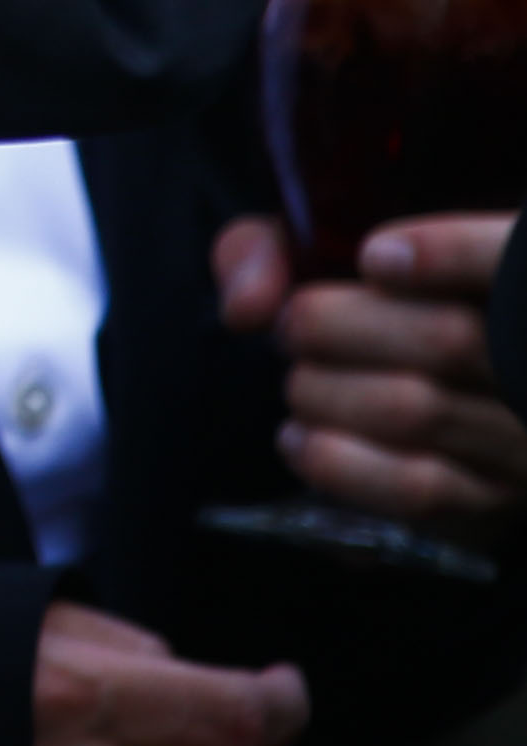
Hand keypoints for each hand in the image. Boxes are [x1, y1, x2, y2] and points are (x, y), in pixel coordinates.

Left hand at [215, 211, 525, 550]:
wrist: (413, 386)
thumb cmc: (369, 301)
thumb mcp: (323, 250)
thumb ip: (278, 251)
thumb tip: (246, 306)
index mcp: (509, 276)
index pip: (506, 257)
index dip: (448, 253)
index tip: (373, 257)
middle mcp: (523, 361)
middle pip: (446, 340)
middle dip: (332, 327)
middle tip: (291, 327)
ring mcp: (518, 435)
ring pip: (418, 412)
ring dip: (324, 393)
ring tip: (299, 380)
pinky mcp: (489, 495)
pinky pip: (416, 488)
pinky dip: (336, 462)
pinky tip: (298, 438)